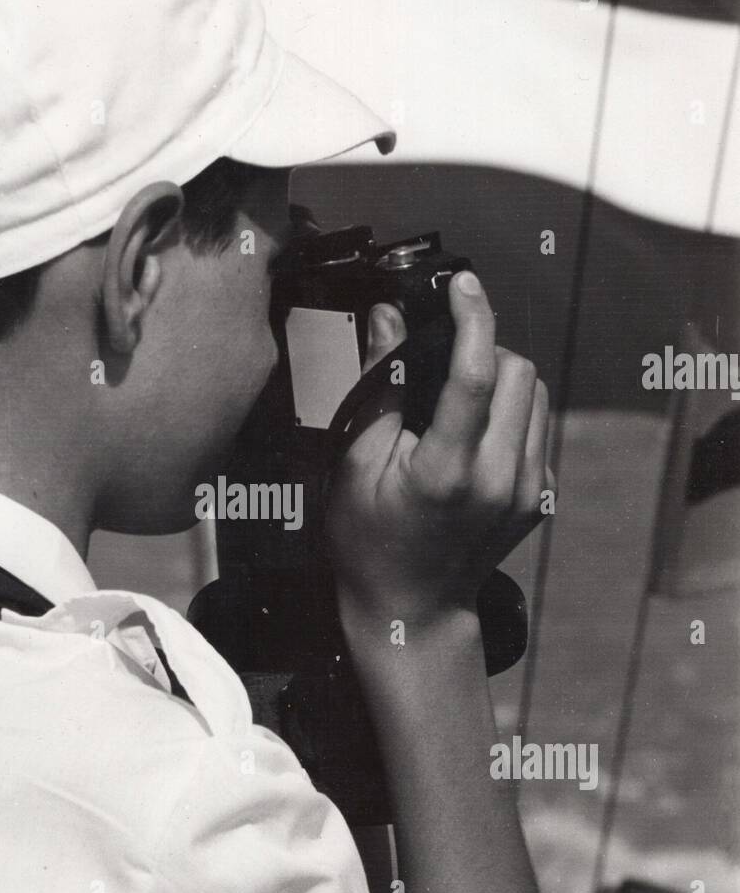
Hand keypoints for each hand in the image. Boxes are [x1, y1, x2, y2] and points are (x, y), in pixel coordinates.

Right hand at [327, 271, 553, 624]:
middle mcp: (499, 479)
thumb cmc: (368, 542)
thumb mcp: (353, 463)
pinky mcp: (540, 496)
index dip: (472, 315)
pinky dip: (509, 413)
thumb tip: (389, 318)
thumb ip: (379, 387)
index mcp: (447, 472)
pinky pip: (537, 426)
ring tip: (456, 399)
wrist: (412, 608)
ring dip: (501, 378)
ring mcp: (528, 490)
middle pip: (517, 371)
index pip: (475, 373)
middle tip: (444, 360)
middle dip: (484, 349)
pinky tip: (472, 435)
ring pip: (536, 394)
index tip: (462, 284)